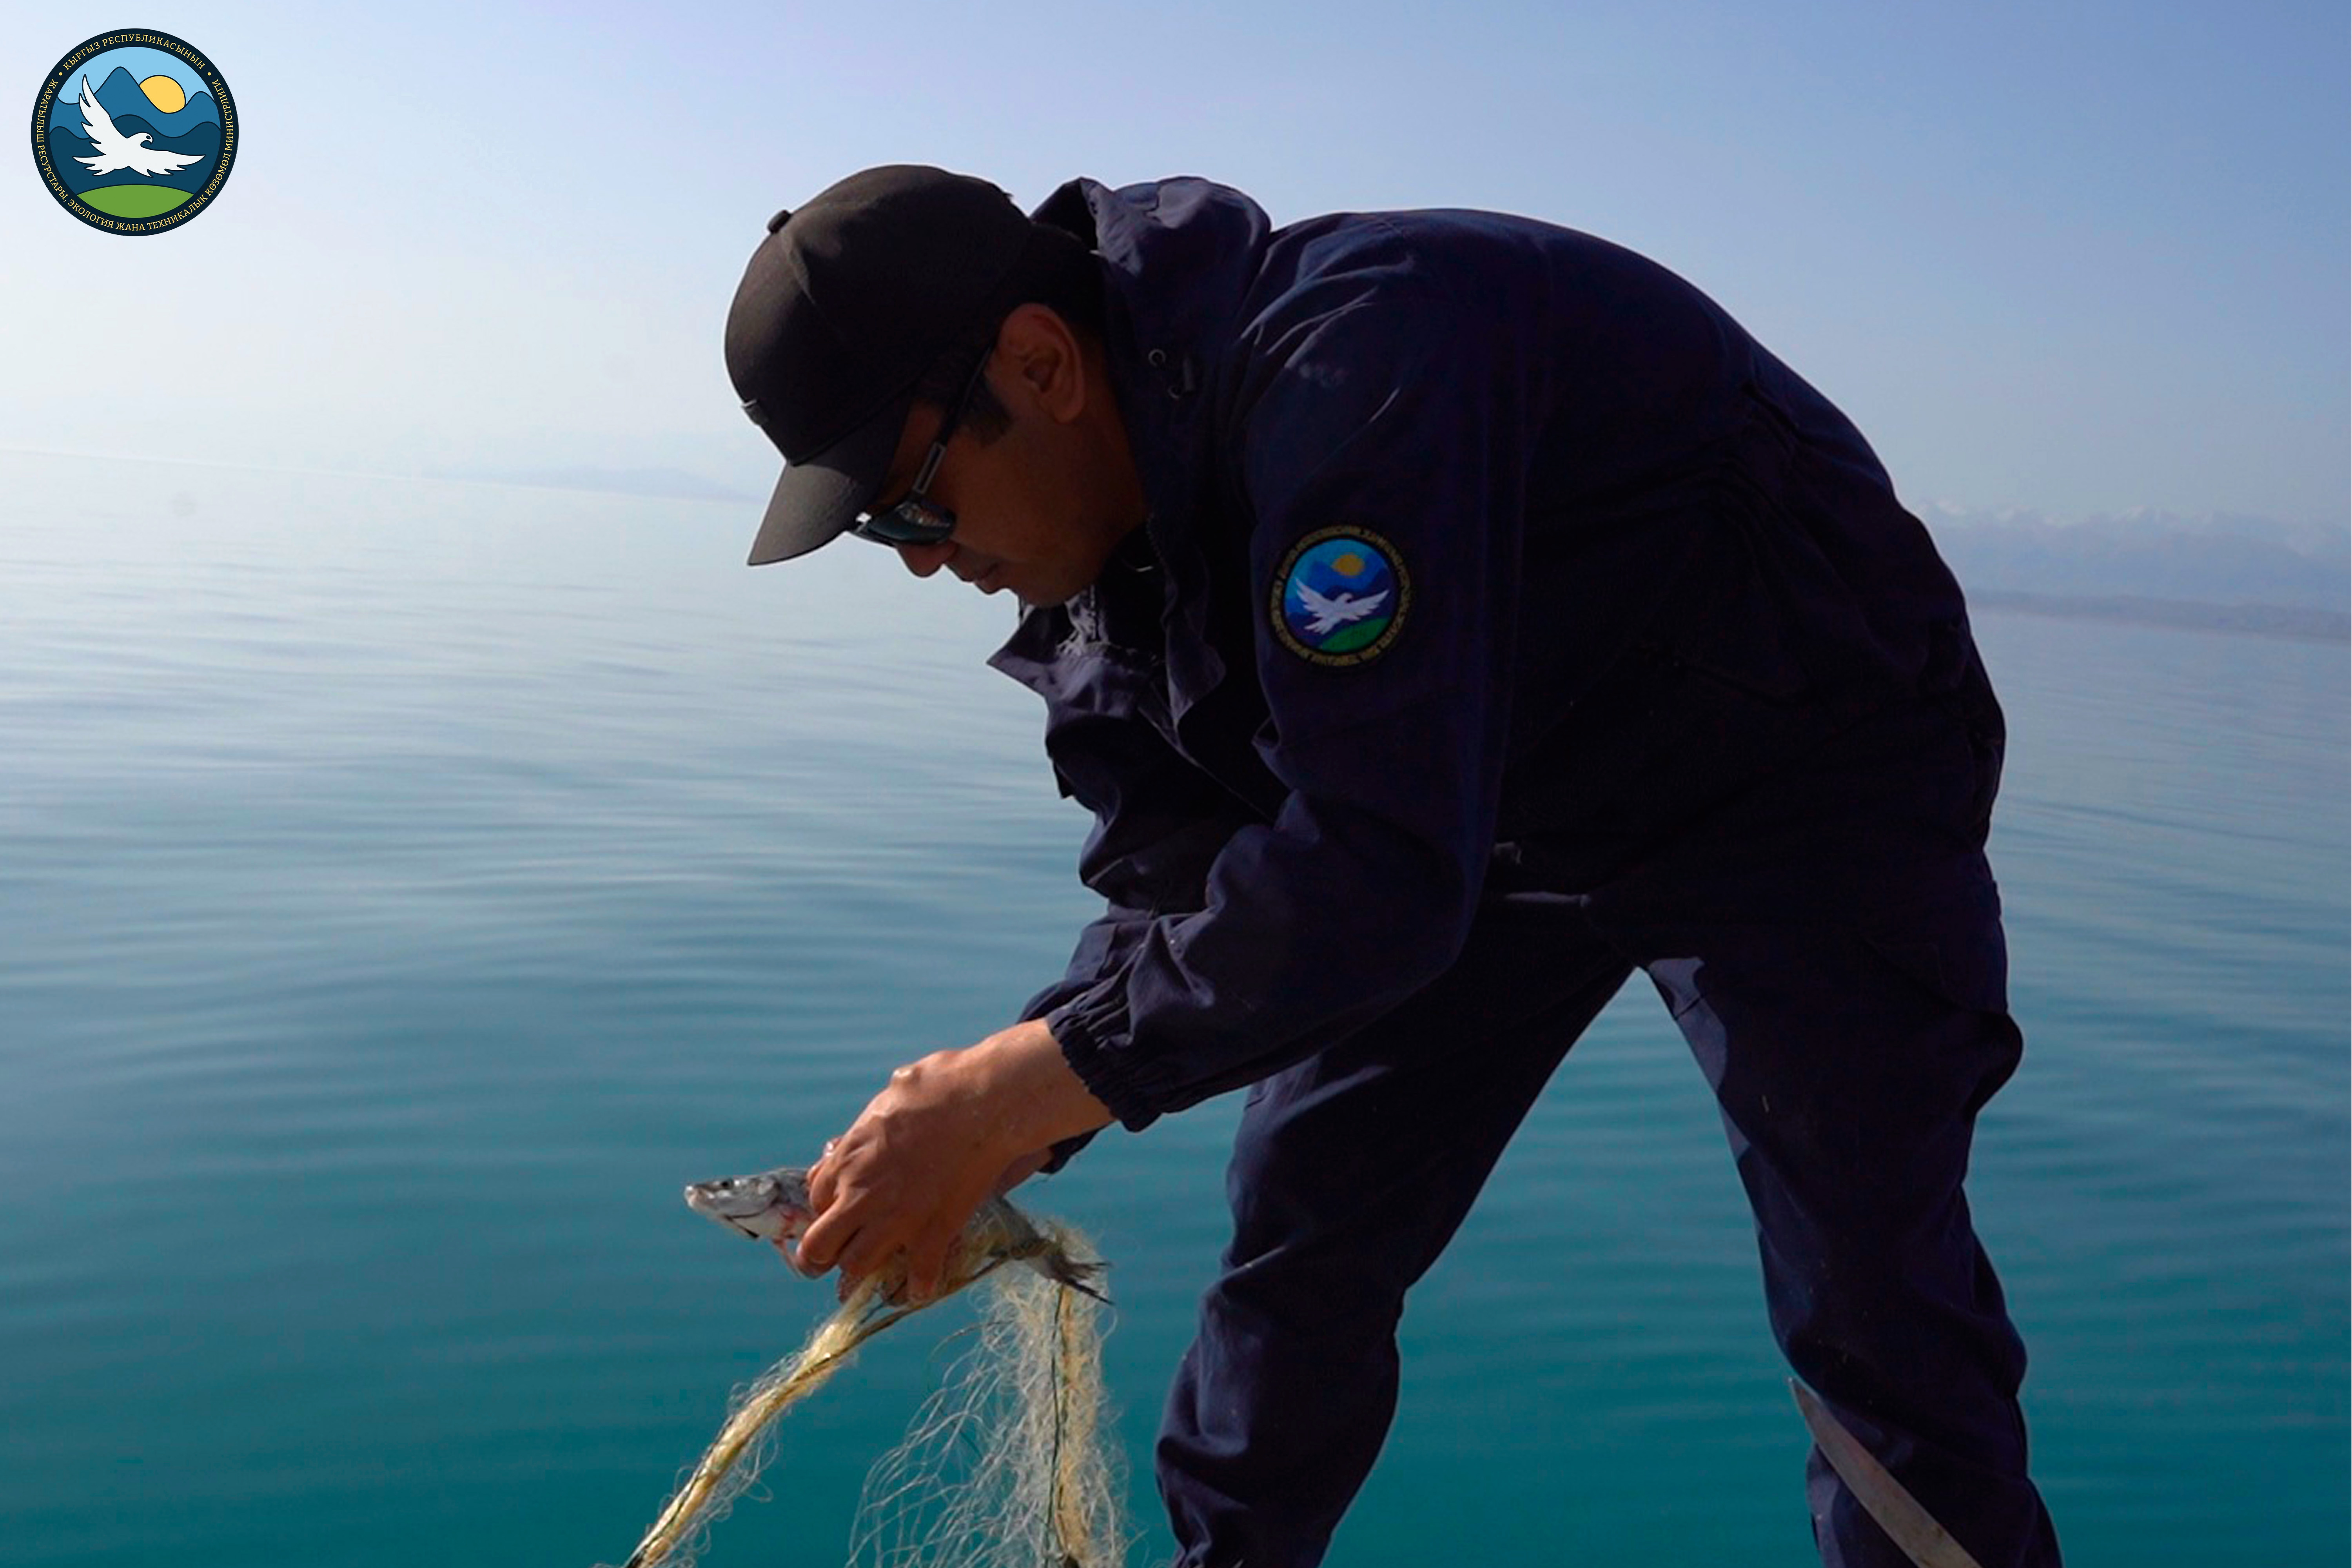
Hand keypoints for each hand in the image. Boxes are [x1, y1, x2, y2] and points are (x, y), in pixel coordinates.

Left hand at [797, 1019, 1111, 1303]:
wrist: (982, 1101)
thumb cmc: (937, 1087)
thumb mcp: (885, 1097)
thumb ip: (867, 1127)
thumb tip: (858, 1135)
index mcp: (847, 1159)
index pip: (816, 1200)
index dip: (829, 1208)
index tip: (843, 1211)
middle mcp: (861, 1195)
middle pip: (819, 1247)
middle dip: (821, 1258)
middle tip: (834, 1260)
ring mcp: (896, 1218)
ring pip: (857, 1268)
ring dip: (861, 1277)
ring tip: (872, 1279)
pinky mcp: (933, 1231)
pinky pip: (918, 1277)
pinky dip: (918, 1287)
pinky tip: (920, 1288)